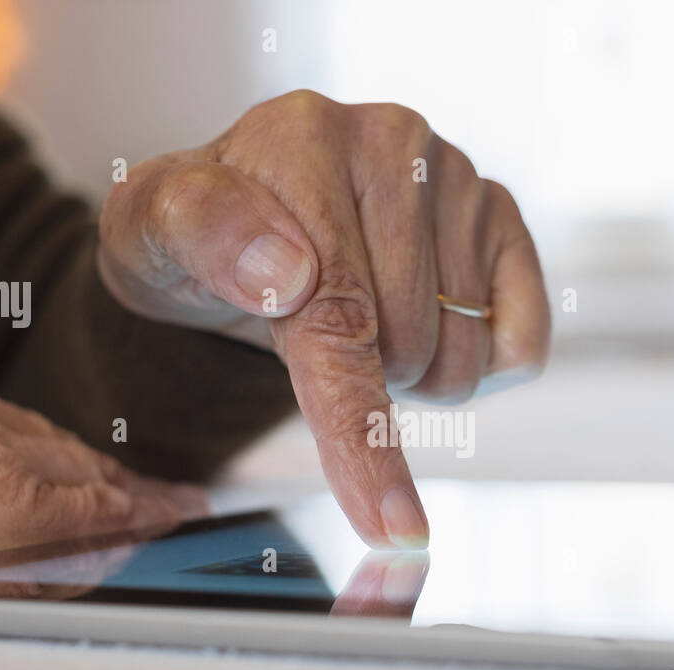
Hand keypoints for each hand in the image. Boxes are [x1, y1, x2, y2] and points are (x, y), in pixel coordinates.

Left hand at [0, 322, 207, 600]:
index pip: (106, 502)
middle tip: (153, 496)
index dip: (153, 508)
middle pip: (72, 456)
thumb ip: (20, 575)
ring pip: (12, 418)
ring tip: (55, 480)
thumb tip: (86, 565)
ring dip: (39, 451)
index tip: (185, 509)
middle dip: (114, 481)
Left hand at [97, 90, 550, 548]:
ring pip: (465, 359)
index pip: (341, 319)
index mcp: (304, 140)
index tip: (389, 524)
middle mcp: (394, 144)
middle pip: (410, 351)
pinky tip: (428, 314)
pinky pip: (521, 338)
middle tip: (313, 330)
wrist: (241, 224)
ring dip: (409, 368)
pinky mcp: (502, 214)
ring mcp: (457, 177)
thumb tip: (286, 269)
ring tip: (362, 312)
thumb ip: (201, 235)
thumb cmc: (196, 240)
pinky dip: (481, 360)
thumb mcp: (151, 232)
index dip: (360, 434)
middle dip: (363, 376)